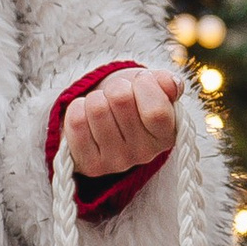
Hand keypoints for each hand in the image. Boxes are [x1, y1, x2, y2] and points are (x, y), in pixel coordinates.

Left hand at [62, 64, 183, 177]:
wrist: (106, 120)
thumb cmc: (134, 100)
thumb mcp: (155, 87)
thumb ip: (167, 83)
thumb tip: (170, 83)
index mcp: (167, 135)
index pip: (156, 111)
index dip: (145, 84)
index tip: (142, 80)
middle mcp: (145, 154)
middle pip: (121, 99)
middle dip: (117, 87)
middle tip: (118, 95)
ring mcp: (117, 162)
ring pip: (96, 107)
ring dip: (96, 97)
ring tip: (103, 106)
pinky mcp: (91, 165)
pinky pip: (76, 122)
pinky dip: (77, 109)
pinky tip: (87, 118)